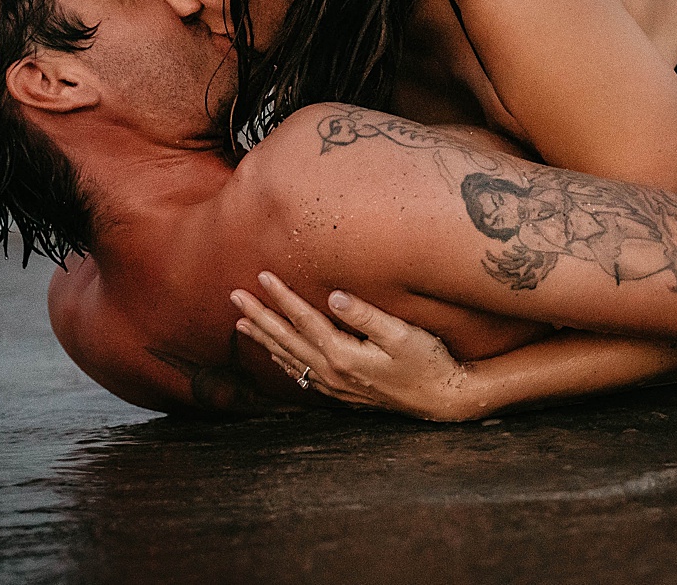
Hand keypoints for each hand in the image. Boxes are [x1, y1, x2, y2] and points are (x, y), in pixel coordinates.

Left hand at [232, 272, 472, 421]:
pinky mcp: (340, 391)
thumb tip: (334, 296)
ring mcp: (334, 385)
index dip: (282, 296)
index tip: (263, 275)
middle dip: (260, 315)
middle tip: (235, 296)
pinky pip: (300, 374)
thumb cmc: (427, 362)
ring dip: (263, 338)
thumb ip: (366, 315)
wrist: (441, 400)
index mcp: (343, 355)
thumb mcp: (402, 335)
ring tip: (241, 322)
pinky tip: (273, 352)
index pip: (304, 320)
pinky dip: (282, 360)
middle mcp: (332, 372)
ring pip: (288, 358)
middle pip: (286, 340)